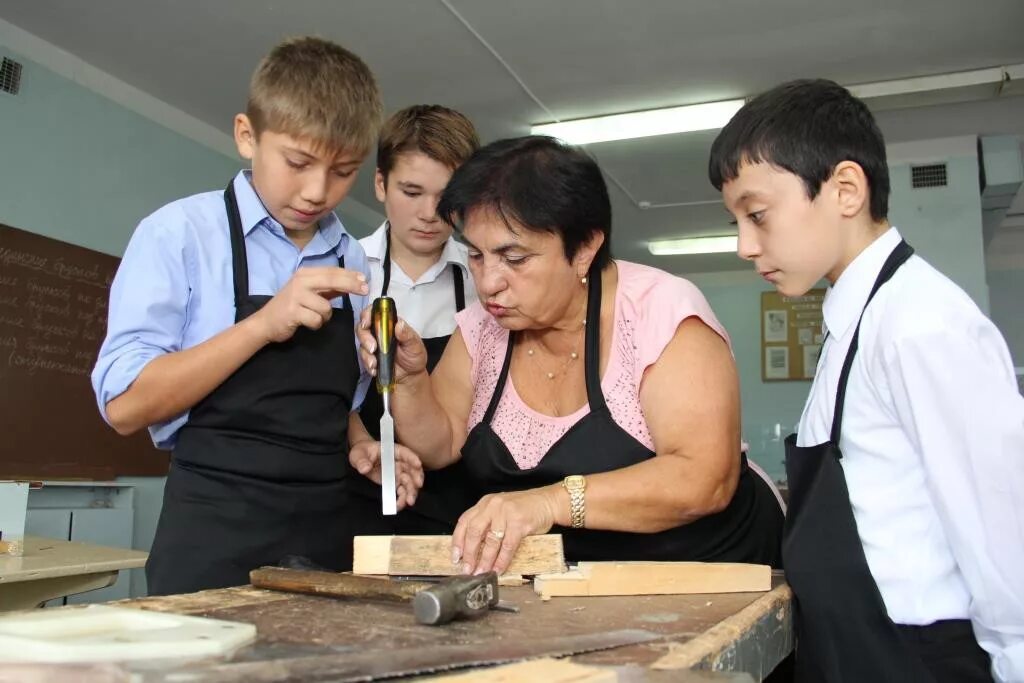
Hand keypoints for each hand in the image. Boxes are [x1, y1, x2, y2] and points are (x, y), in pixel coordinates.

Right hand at [250, 267, 368, 343]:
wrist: (265, 322)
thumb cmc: (290, 306)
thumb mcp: (309, 293)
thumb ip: (329, 288)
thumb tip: (352, 283)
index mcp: (305, 274)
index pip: (332, 271)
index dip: (350, 275)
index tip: (365, 280)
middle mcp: (300, 281)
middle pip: (332, 280)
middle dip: (351, 285)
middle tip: (365, 291)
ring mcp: (296, 296)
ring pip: (326, 306)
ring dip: (325, 316)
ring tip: (314, 317)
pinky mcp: (293, 312)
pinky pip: (316, 319)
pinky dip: (316, 324)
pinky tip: (307, 323)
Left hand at [349, 439, 424, 509]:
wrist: (361, 459)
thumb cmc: (362, 452)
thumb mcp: (358, 454)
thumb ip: (361, 461)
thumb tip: (365, 468)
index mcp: (393, 451)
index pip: (405, 453)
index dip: (412, 458)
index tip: (418, 464)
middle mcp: (399, 462)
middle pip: (412, 470)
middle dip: (416, 478)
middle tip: (417, 487)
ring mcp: (399, 473)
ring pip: (410, 483)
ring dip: (411, 492)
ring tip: (409, 502)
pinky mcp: (395, 483)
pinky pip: (402, 491)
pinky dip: (402, 499)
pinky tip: (398, 506)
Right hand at [356, 306, 428, 382]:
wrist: (411, 376)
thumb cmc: (414, 356)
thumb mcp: (415, 345)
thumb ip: (407, 335)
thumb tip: (399, 324)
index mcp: (390, 324)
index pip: (375, 312)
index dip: (367, 314)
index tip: (366, 323)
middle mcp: (379, 332)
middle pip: (362, 327)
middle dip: (364, 337)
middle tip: (372, 348)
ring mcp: (373, 344)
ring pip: (361, 343)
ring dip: (366, 354)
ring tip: (375, 363)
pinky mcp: (370, 357)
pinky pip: (363, 358)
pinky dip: (368, 364)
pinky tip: (376, 369)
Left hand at [452, 488, 559, 574]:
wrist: (548, 502)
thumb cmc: (524, 508)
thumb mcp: (501, 509)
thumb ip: (488, 523)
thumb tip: (474, 550)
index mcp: (485, 503)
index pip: (464, 521)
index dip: (458, 541)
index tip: (455, 557)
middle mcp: (493, 506)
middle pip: (474, 532)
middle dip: (469, 554)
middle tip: (467, 569)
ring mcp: (506, 513)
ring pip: (490, 541)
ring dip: (485, 560)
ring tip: (481, 572)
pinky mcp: (519, 523)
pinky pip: (507, 546)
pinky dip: (501, 560)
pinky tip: (498, 569)